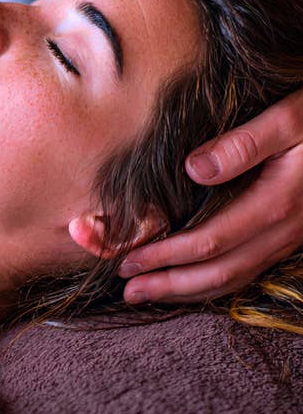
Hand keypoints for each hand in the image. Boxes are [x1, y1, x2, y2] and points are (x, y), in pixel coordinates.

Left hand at [118, 87, 302, 303]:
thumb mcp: (290, 119)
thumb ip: (244, 144)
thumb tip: (194, 169)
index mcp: (276, 204)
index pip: (210, 242)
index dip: (167, 256)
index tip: (129, 260)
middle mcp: (283, 229)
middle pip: (219, 272)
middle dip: (170, 285)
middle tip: (128, 291)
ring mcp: (289, 236)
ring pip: (235, 278)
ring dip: (188, 290)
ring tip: (149, 294)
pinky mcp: (289, 234)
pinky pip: (248, 269)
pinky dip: (214, 283)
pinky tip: (192, 281)